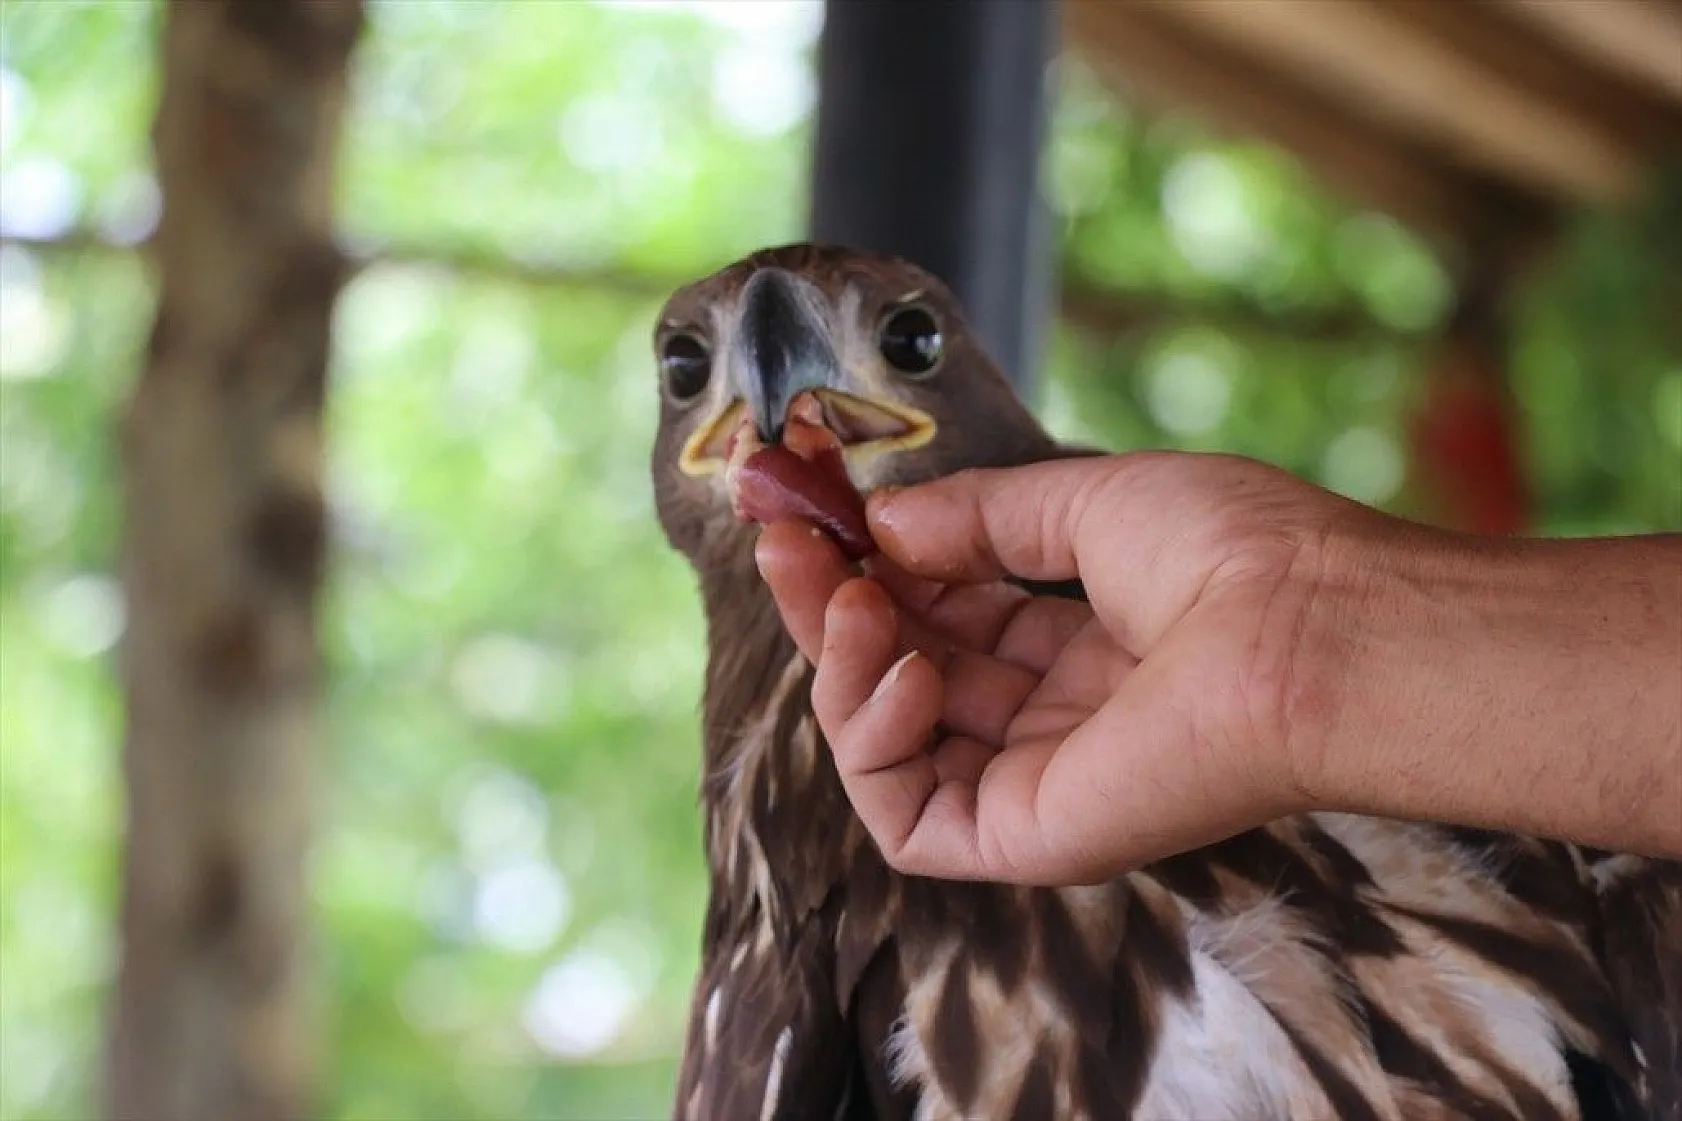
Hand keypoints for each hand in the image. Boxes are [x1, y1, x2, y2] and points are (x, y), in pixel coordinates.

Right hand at [754, 451, 1366, 885]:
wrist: (1309, 629)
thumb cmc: (1236, 553)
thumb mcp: (1087, 502)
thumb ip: (977, 516)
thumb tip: (882, 522)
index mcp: (1081, 641)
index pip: (941, 611)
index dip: (871, 561)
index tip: (811, 501)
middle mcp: (1053, 715)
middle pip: (900, 669)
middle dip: (830, 601)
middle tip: (783, 538)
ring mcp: (1035, 781)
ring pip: (887, 742)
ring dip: (840, 664)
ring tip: (850, 598)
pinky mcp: (1023, 837)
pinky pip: (905, 814)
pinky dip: (870, 740)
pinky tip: (898, 669)